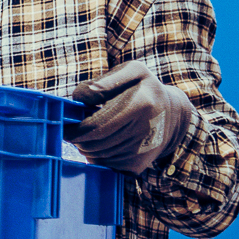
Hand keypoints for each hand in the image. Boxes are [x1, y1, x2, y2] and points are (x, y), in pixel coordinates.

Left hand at [68, 61, 193, 173]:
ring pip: (95, 156)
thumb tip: (80, 99)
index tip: (67, 126)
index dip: (75, 129)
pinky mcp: (137, 166)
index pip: (95, 126)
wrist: (171, 114)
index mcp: (141, 104)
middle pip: (92, 143)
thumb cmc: (144, 89)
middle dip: (78, 138)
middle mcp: (143, 131)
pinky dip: (98, 157)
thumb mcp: (132, 72)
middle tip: (77, 130)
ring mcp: (141, 152)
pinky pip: (104, 166)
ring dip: (87, 147)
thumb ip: (103, 83)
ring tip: (93, 134)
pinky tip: (105, 144)